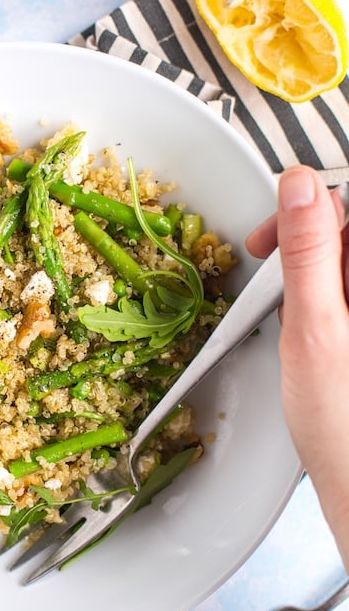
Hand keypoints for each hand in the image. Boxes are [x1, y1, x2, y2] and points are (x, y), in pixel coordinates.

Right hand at [246, 166, 348, 569]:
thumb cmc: (342, 424)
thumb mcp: (314, 327)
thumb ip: (310, 251)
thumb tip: (300, 187)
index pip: (347, 206)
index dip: (303, 209)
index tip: (269, 238)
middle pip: (347, 231)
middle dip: (305, 238)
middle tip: (270, 264)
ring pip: (344, 262)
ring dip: (312, 267)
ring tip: (288, 300)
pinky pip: (344, 293)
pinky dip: (323, 296)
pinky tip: (308, 322)